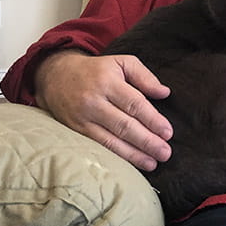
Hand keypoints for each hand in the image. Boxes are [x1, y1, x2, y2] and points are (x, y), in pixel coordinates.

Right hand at [34, 49, 172, 170]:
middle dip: (147, 141)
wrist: (57, 75)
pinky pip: (99, 146)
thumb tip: (164, 92)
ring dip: (134, 154)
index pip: (134, 104)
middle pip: (124, 125)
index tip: (168, 132)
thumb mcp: (121, 62)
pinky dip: (117, 156)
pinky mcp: (76, 130)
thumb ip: (144, 76)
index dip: (152, 120)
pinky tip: (132, 163)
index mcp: (108, 81)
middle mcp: (94, 101)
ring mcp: (83, 118)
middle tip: (165, 153)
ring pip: (111, 140)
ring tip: (153, 163)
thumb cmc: (97, 70)